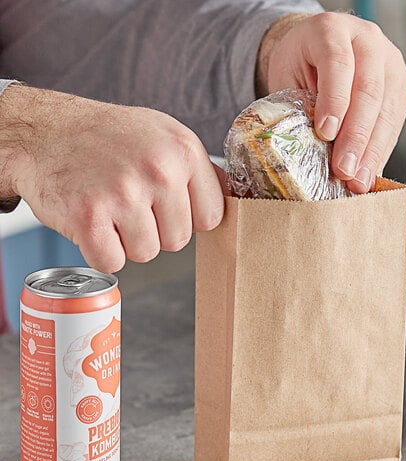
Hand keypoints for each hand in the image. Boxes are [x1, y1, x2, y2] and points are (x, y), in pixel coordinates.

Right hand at [0, 86, 224, 272]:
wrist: (45, 130)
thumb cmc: (109, 137)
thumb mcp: (165, 135)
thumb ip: (200, 172)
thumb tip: (237, 201)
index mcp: (183, 150)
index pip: (211, 218)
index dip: (188, 218)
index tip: (166, 204)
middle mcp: (158, 170)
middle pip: (179, 241)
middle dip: (155, 230)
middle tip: (130, 201)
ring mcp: (123, 193)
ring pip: (147, 253)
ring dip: (127, 240)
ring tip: (110, 207)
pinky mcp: (88, 217)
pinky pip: (112, 262)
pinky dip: (100, 250)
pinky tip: (93, 221)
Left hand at [260, 12, 405, 193]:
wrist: (317, 48)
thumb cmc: (300, 64)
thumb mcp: (289, 77)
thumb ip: (300, 106)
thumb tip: (310, 154)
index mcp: (331, 30)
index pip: (338, 64)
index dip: (334, 100)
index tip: (326, 134)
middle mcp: (367, 40)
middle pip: (368, 90)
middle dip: (356, 137)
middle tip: (344, 169)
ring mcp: (390, 62)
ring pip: (387, 109)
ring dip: (372, 151)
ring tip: (358, 180)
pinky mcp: (401, 86)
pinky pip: (395, 122)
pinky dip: (381, 151)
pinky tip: (370, 171)